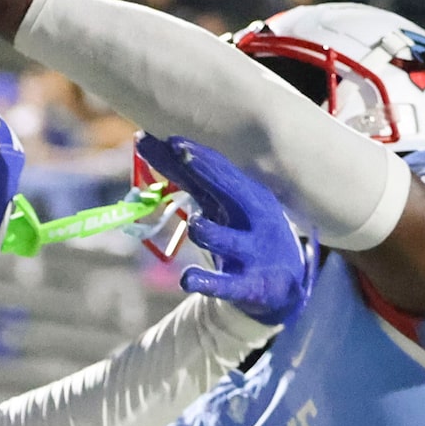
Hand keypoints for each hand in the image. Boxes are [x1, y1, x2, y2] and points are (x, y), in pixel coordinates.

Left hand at [136, 134, 313, 327]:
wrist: (284, 285)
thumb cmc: (243, 231)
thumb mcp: (220, 202)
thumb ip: (184, 176)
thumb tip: (140, 139)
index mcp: (245, 195)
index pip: (219, 171)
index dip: (196, 155)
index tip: (170, 140)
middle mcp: (251, 219)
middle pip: (231, 192)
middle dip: (207, 172)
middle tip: (180, 153)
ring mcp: (252, 252)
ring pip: (226, 239)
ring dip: (208, 231)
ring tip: (196, 225)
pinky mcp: (249, 286)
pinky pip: (225, 284)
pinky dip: (206, 282)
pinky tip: (186, 280)